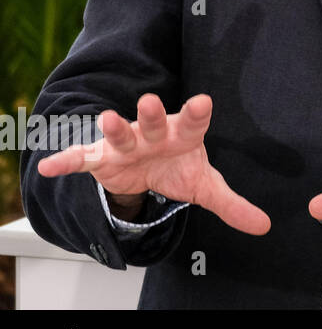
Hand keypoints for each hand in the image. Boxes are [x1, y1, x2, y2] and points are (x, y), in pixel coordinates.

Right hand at [36, 93, 270, 234]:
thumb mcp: (205, 186)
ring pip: (120, 134)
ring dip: (113, 128)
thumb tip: (264, 226)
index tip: (204, 102)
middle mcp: (153, 134)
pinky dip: (66, 162)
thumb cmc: (178, 167)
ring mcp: (126, 144)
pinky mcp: (101, 159)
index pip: (193, 123)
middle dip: (150, 114)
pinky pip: (81, 159)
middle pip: (152, 122)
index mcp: (182, 135)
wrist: (146, 172)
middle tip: (150, 102)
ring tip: (108, 119)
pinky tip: (49, 167)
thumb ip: (232, 204)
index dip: (197, 113)